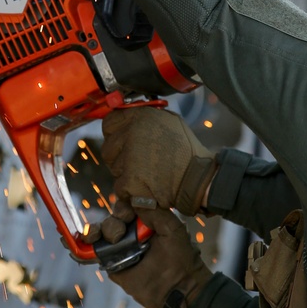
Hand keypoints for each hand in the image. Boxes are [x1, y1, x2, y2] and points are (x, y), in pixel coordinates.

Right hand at [92, 205, 211, 307]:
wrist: (180, 289)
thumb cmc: (181, 257)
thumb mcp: (172, 228)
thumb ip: (154, 211)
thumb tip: (134, 199)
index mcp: (146, 222)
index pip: (126, 208)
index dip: (122, 208)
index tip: (126, 215)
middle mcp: (132, 234)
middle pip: (112, 220)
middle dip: (111, 224)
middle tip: (119, 235)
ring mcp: (122, 250)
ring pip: (101, 235)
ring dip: (94, 232)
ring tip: (95, 237)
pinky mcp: (114, 267)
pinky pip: (95, 255)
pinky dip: (84, 249)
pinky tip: (77, 244)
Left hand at [101, 107, 217, 215]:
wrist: (198, 179)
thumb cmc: (186, 153)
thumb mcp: (168, 122)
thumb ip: (144, 119)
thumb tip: (126, 119)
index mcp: (141, 116)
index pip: (109, 123)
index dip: (115, 134)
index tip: (122, 142)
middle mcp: (133, 133)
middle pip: (108, 148)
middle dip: (119, 157)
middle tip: (141, 163)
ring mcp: (129, 157)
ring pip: (114, 169)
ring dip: (126, 174)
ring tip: (149, 174)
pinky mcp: (129, 180)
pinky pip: (120, 187)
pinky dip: (131, 191)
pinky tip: (148, 187)